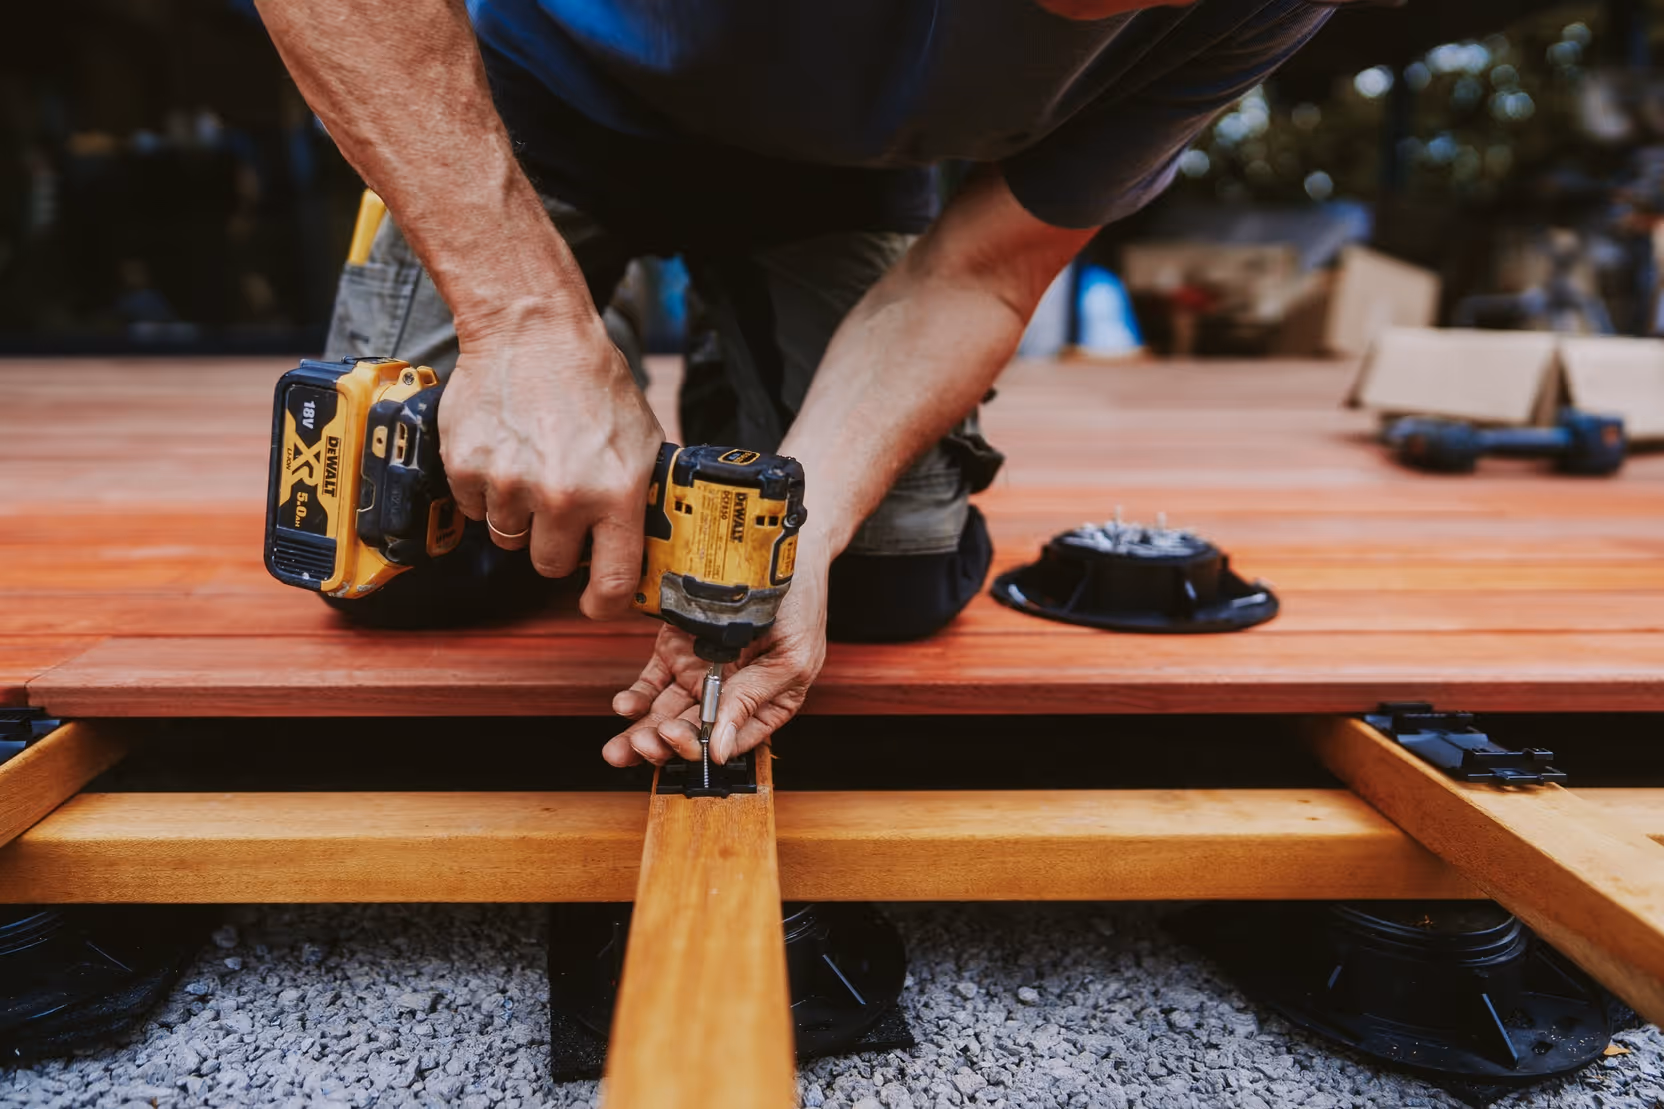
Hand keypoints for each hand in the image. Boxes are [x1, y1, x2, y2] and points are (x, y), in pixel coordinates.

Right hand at [439, 311, 664, 617]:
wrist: (533, 331)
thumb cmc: (592, 382)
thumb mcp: (642, 439)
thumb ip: (638, 495)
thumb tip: (646, 542)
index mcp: (616, 493)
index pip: (613, 581)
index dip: (603, 603)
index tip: (595, 604)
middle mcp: (564, 496)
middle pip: (549, 564)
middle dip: (554, 543)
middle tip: (559, 504)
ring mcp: (511, 485)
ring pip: (509, 537)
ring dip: (518, 513)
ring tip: (532, 464)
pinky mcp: (468, 469)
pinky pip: (474, 508)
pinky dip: (485, 488)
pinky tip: (504, 450)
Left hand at [602, 535, 830, 766]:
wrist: (780, 551)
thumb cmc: (800, 603)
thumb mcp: (791, 658)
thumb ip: (752, 701)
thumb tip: (719, 750)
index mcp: (763, 704)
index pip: (727, 742)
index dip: (700, 749)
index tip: (679, 741)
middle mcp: (727, 694)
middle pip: (690, 733)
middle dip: (664, 745)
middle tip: (645, 744)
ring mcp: (699, 673)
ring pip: (664, 715)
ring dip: (642, 734)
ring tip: (624, 745)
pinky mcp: (675, 650)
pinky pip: (650, 683)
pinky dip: (636, 698)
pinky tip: (626, 705)